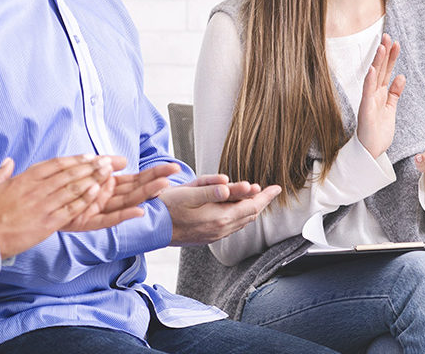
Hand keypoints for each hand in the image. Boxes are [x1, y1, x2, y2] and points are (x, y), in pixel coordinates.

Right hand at [0, 155, 116, 258]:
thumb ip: (1, 173)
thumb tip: (9, 161)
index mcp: (23, 180)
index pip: (54, 165)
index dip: (74, 159)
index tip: (89, 156)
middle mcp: (36, 190)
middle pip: (69, 174)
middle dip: (90, 166)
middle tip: (108, 161)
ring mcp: (43, 206)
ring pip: (73, 189)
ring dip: (93, 179)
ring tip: (108, 172)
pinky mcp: (47, 223)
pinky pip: (71, 209)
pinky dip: (85, 200)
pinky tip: (97, 192)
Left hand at [61, 162, 180, 232]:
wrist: (31, 208)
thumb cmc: (55, 188)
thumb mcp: (80, 170)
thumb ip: (102, 164)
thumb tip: (122, 160)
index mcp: (107, 187)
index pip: (136, 179)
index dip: (154, 173)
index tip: (171, 168)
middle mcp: (106, 199)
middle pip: (136, 188)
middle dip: (156, 180)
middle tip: (173, 173)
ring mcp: (98, 210)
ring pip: (127, 201)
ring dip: (145, 193)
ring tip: (162, 186)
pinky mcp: (86, 222)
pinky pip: (108, 219)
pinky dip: (123, 215)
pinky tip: (138, 211)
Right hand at [160, 174, 281, 246]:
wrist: (148, 227)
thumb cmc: (167, 206)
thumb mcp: (191, 192)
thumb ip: (216, 189)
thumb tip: (241, 187)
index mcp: (220, 218)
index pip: (252, 206)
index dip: (266, 196)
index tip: (277, 188)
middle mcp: (220, 230)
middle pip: (249, 215)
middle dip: (261, 202)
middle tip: (269, 190)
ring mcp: (213, 236)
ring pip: (241, 222)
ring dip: (250, 209)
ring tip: (255, 197)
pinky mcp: (206, 238)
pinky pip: (230, 227)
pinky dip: (238, 216)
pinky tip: (236, 209)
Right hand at [356, 33, 405, 157]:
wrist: (370, 152)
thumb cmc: (378, 132)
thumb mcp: (391, 109)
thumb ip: (395, 93)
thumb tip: (401, 77)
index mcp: (380, 95)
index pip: (386, 72)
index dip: (391, 58)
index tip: (395, 43)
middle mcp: (373, 95)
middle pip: (381, 71)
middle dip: (384, 54)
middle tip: (388, 37)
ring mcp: (368, 102)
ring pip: (373, 78)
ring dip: (378, 63)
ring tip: (382, 47)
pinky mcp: (366, 111)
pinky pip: (367, 94)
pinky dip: (370, 82)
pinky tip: (373, 70)